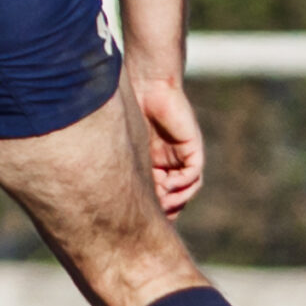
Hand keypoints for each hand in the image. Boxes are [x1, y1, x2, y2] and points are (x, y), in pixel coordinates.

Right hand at [133, 71, 204, 217]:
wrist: (148, 85)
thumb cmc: (131, 108)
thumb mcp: (128, 145)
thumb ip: (128, 165)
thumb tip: (112, 194)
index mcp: (153, 162)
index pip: (157, 192)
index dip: (151, 207)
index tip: (138, 219)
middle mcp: (169, 162)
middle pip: (174, 194)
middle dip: (166, 208)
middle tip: (154, 220)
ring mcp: (182, 156)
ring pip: (185, 188)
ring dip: (175, 199)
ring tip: (162, 205)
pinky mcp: (193, 149)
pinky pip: (193, 175)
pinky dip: (182, 184)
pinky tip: (168, 186)